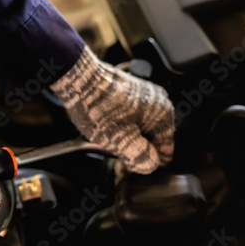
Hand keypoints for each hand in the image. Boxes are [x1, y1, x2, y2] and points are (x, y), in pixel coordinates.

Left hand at [50, 47, 174, 173]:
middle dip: (132, 147)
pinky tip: (101, 125)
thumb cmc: (98, 106)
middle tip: (112, 147)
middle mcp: (158, 102)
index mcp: (163, 114)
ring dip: (121, 136)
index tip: (132, 162)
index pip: (165, 150)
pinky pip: (126, 117)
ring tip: (103, 134)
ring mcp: (143, 95)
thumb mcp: (120, 140)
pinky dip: (115, 125)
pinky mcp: (128, 92)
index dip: (148, 160)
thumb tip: (151, 166)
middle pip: (150, 139)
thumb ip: (140, 157)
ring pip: (136, 128)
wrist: (78, 80)